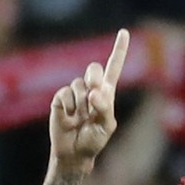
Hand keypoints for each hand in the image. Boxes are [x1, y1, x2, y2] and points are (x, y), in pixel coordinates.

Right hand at [49, 29, 129, 168]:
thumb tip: (94, 92)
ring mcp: (75, 93)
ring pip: (79, 85)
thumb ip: (104, 108)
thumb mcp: (106, 126)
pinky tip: (69, 117)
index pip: (114, 67)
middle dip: (94, 78)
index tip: (124, 31)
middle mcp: (91, 89)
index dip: (119, 49)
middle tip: (94, 94)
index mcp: (107, 93)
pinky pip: (64, 94)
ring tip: (81, 118)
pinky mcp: (60, 99)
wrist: (73, 152)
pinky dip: (68, 106)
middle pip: (94, 69)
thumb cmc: (94, 140)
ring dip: (82, 103)